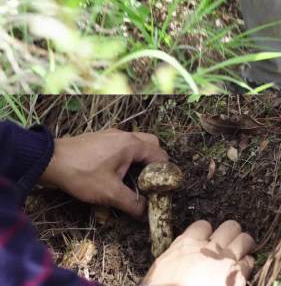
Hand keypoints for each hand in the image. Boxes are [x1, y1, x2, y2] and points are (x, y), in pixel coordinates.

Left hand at [39, 129, 168, 217]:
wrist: (48, 161)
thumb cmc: (82, 175)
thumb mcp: (109, 193)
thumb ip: (132, 204)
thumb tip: (146, 214)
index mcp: (132, 145)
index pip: (160, 155)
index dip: (164, 173)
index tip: (160, 188)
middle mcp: (125, 136)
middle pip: (151, 144)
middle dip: (155, 162)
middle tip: (150, 180)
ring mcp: (112, 135)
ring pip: (136, 143)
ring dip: (140, 158)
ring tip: (134, 178)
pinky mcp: (100, 139)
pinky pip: (122, 145)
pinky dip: (126, 156)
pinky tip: (116, 171)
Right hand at [142, 220, 255, 285]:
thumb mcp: (161, 269)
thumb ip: (176, 256)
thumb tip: (180, 256)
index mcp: (186, 245)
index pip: (202, 226)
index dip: (206, 232)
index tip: (206, 239)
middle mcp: (208, 249)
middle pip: (229, 227)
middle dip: (230, 234)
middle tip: (228, 243)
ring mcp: (226, 261)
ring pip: (244, 240)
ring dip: (243, 246)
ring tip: (240, 253)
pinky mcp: (238, 276)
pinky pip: (248, 262)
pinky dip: (246, 264)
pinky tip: (241, 270)